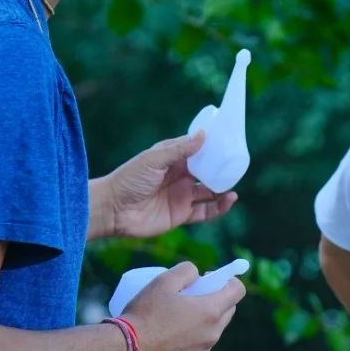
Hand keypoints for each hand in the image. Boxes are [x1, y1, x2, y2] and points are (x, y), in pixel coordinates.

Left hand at [90, 132, 237, 239]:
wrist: (113, 210)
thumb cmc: (129, 179)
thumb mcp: (154, 159)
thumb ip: (179, 150)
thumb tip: (203, 135)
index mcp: (172, 159)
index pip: (196, 150)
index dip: (211, 146)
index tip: (228, 140)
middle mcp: (179, 176)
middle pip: (206, 171)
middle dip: (221, 167)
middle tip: (237, 162)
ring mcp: (181, 196)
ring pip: (209, 191)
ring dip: (223, 187)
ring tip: (234, 182)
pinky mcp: (181, 215)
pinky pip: (205, 212)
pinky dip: (219, 207)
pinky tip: (230, 199)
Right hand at [121, 262, 244, 350]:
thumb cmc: (145, 313)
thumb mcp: (163, 281)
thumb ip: (187, 270)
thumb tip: (197, 274)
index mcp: (211, 311)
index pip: (238, 291)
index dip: (228, 280)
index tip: (209, 278)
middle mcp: (212, 334)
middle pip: (226, 312)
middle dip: (214, 300)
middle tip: (191, 295)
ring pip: (210, 332)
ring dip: (200, 322)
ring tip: (174, 318)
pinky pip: (195, 348)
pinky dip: (188, 341)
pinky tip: (167, 337)